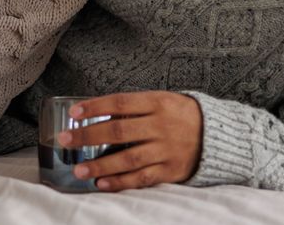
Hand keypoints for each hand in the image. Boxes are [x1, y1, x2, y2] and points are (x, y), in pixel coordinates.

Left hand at [57, 91, 202, 190]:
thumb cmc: (180, 114)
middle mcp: (161, 126)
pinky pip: (142, 178)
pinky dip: (121, 182)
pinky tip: (102, 183)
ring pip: (128, 159)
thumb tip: (96, 112)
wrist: (219, 135)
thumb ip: (133, 106)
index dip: (95, 107)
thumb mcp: (161, 100)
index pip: (120, 103)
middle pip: (119, 131)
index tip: (73, 112)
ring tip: (79, 170)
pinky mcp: (171, 170)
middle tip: (65, 140)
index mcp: (157, 102)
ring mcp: (166, 150)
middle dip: (88, 136)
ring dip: (100, 165)